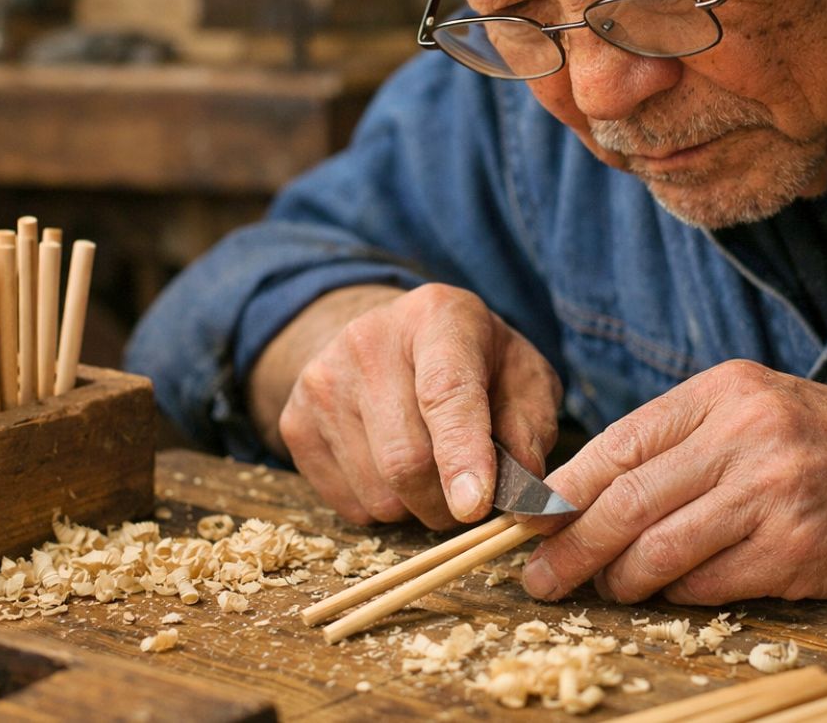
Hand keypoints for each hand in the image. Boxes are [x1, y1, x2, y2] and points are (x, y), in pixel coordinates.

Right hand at [277, 283, 560, 528]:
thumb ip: (531, 428)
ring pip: (378, 493)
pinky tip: (393, 468)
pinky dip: (383, 508)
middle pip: (406, 460)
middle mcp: (369, 340)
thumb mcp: (523, 376)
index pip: (446, 392)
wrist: (390, 339)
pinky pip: (348, 505)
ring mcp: (322, 381)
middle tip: (471, 498)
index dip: (462, 455)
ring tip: (432, 472)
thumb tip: (521, 497)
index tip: (474, 505)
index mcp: (439, 317)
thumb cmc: (475, 362)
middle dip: (449, 503)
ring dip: (417, 509)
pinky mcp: (295, 421)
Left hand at [521, 360, 826, 605]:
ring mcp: (773, 494)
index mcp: (727, 391)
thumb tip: (588, 490)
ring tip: (602, 591)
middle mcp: (747, 435)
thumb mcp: (761, 408)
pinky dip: (677, 594)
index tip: (530, 521)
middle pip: (627, 500)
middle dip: (571, 546)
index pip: (620, 443)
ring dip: (619, 580)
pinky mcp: (796, 552)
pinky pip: (708, 583)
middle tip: (539, 577)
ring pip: (660, 548)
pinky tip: (666, 595)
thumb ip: (685, 439)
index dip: (565, 489)